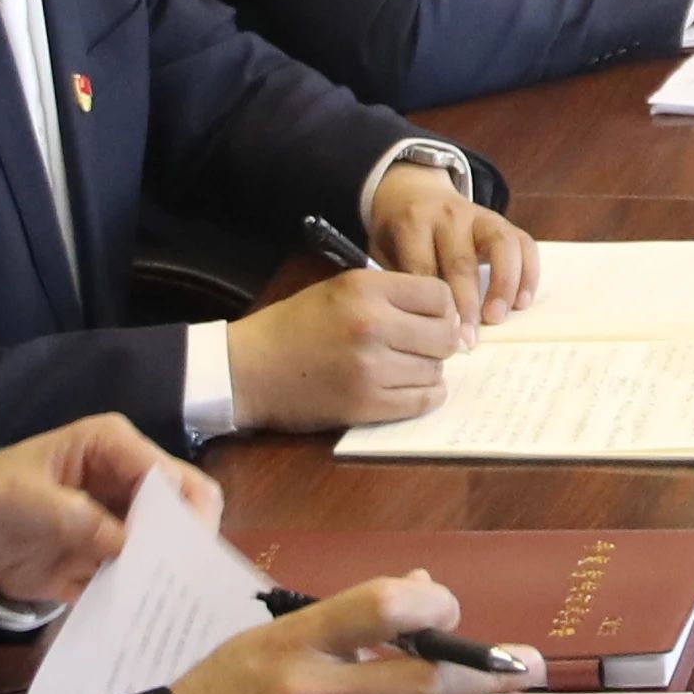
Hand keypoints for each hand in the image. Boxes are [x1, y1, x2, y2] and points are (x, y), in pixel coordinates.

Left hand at [0, 413, 212, 615]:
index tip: (178, 551)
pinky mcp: (117, 555)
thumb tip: (122, 542)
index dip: (181, 509)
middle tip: (182, 581)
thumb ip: (70, 515)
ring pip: (173, 543)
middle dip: (187, 542)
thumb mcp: (22, 498)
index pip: (167, 472)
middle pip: (187, 505)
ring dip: (170, 571)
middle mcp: (130, 479)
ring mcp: (127, 519)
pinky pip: (144, 574)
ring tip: (170, 605)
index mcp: (112, 446)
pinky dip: (146, 592)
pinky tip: (145, 616)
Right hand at [228, 265, 469, 432]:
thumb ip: (390, 295)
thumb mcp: (340, 289)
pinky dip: (423, 396)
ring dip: (427, 371)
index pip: (439, 295)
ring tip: (403, 367)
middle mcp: (373, 325)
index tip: (430, 319)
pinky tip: (407, 388)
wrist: (249, 369)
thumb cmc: (294, 326)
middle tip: (421, 346)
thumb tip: (444, 311)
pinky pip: (422, 401)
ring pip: (436, 371)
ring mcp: (371, 368)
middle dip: (439, 342)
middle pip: (445, 336)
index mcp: (366, 289)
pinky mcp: (366, 405)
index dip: (441, 309)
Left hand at [365, 159, 536, 322]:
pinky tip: (522, 302)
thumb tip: (419, 328)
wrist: (411, 190)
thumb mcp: (384, 250)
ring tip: (497, 317)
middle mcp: (448, 215)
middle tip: (468, 340)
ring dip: (503, 285)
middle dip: (467, 305)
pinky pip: (523, 243)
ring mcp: (478, 215)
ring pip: (500, 245)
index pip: (425, 266)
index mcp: (413, 223)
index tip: (439, 336)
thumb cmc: (398, 234)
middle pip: (461, 261)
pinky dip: (528, 273)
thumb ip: (401, 281)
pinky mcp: (501, 220)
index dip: (433, 304)